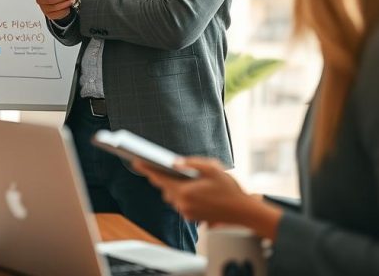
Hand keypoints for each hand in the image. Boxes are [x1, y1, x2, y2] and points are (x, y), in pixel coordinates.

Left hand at [132, 157, 281, 237]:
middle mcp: (182, 204)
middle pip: (164, 188)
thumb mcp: (213, 168)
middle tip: (158, 165)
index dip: (147, 169)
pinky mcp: (191, 217)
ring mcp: (186, 212)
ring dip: (173, 186)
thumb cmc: (229, 189)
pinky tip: (189, 188)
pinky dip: (181, 195)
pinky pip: (180, 203)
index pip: (160, 178)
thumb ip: (191, 163)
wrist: (243, 211)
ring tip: (178, 175)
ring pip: (171, 196)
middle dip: (162, 176)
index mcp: (185, 192)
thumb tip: (175, 161)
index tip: (136, 161)